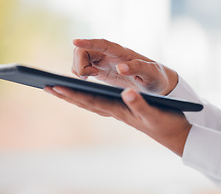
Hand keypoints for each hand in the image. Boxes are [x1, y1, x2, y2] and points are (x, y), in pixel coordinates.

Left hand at [44, 86, 191, 156]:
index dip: (73, 94)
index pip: (90, 101)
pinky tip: (83, 95)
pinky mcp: (123, 111)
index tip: (55, 86)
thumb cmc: (166, 122)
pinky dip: (87, 97)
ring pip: (90, 103)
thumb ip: (139, 103)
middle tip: (45, 87)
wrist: (175, 134)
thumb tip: (125, 92)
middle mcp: (114, 111)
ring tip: (58, 89)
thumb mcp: (154, 112)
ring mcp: (118, 111)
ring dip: (73, 96)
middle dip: (65, 95)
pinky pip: (99, 103)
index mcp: (118, 110)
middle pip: (84, 102)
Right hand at [71, 39, 177, 94]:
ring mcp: (104, 60)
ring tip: (90, 78)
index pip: (103, 44)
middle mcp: (111, 54)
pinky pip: (82, 65)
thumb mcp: (151, 74)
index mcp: (123, 54)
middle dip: (79, 63)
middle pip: (84, 50)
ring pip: (80, 57)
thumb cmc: (156, 76)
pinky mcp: (100, 69)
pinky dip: (80, 72)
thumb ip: (138, 69)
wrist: (156, 82)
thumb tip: (121, 67)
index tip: (75, 41)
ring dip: (78, 68)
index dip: (89, 42)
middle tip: (89, 77)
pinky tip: (89, 79)